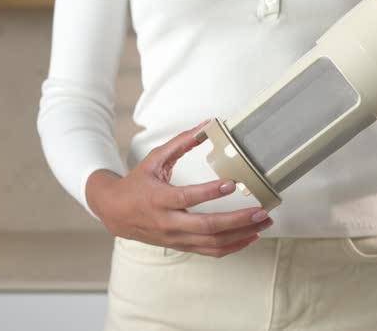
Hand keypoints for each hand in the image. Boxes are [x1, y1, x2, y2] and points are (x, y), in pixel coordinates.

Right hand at [86, 119, 272, 257]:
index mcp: (159, 199)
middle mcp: (168, 222)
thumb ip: (180, 143)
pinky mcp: (182, 245)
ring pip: (212, 243)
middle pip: (207, 227)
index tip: (231, 184)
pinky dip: (233, 246)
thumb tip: (205, 126)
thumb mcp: (154, 160)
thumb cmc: (136, 184)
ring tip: (262, 223)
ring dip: (241, 234)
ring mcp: (176, 237)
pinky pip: (211, 251)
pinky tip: (249, 237)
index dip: (210, 193)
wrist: (115, 212)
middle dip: (237, 220)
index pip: (187, 198)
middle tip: (261, 211)